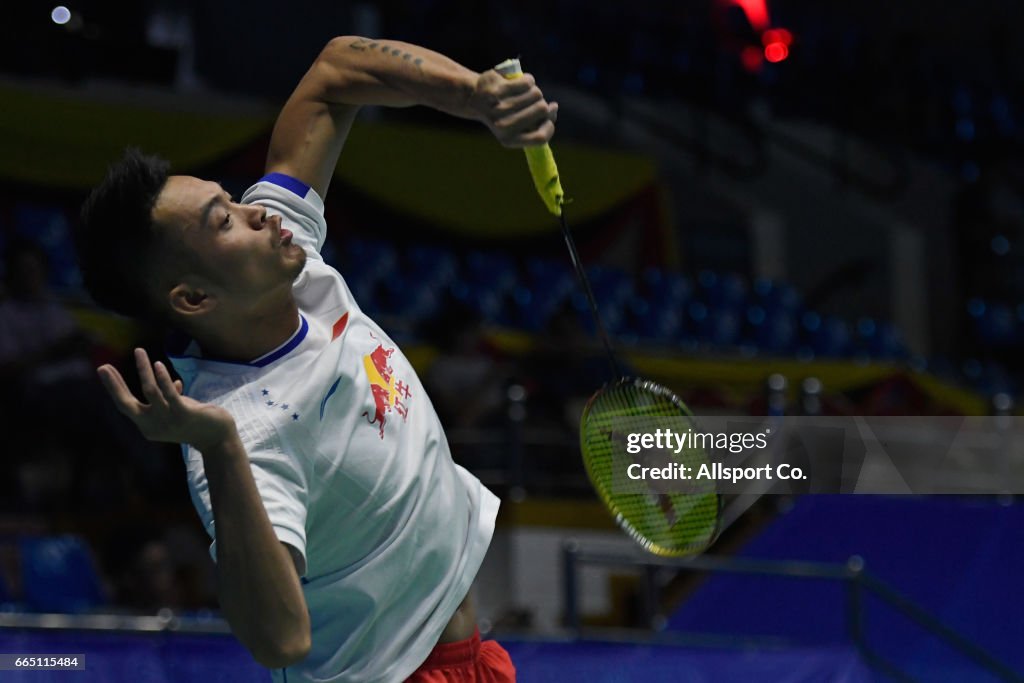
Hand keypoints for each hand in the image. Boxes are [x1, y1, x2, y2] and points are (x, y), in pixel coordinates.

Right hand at [97, 348, 235, 451]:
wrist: (218, 438)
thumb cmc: (197, 423)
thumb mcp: (179, 409)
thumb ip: (171, 398)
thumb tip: (173, 382)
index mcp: (147, 426)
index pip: (124, 405)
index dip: (113, 388)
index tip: (104, 369)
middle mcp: (153, 426)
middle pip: (126, 404)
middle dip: (113, 384)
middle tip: (103, 366)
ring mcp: (168, 421)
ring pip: (149, 391)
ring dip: (143, 369)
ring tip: (139, 352)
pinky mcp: (183, 414)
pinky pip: (169, 393)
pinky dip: (162, 377)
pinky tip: (157, 364)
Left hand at [469, 70, 557, 147]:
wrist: (474, 97)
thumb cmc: (503, 111)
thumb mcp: (519, 122)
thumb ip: (539, 120)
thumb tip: (554, 107)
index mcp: (508, 140)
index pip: (541, 137)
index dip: (550, 125)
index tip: (548, 117)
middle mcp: (503, 126)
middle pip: (542, 109)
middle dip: (541, 102)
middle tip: (530, 101)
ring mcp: (499, 108)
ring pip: (536, 93)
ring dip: (534, 90)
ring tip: (522, 92)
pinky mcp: (497, 90)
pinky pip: (528, 82)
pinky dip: (528, 79)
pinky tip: (520, 81)